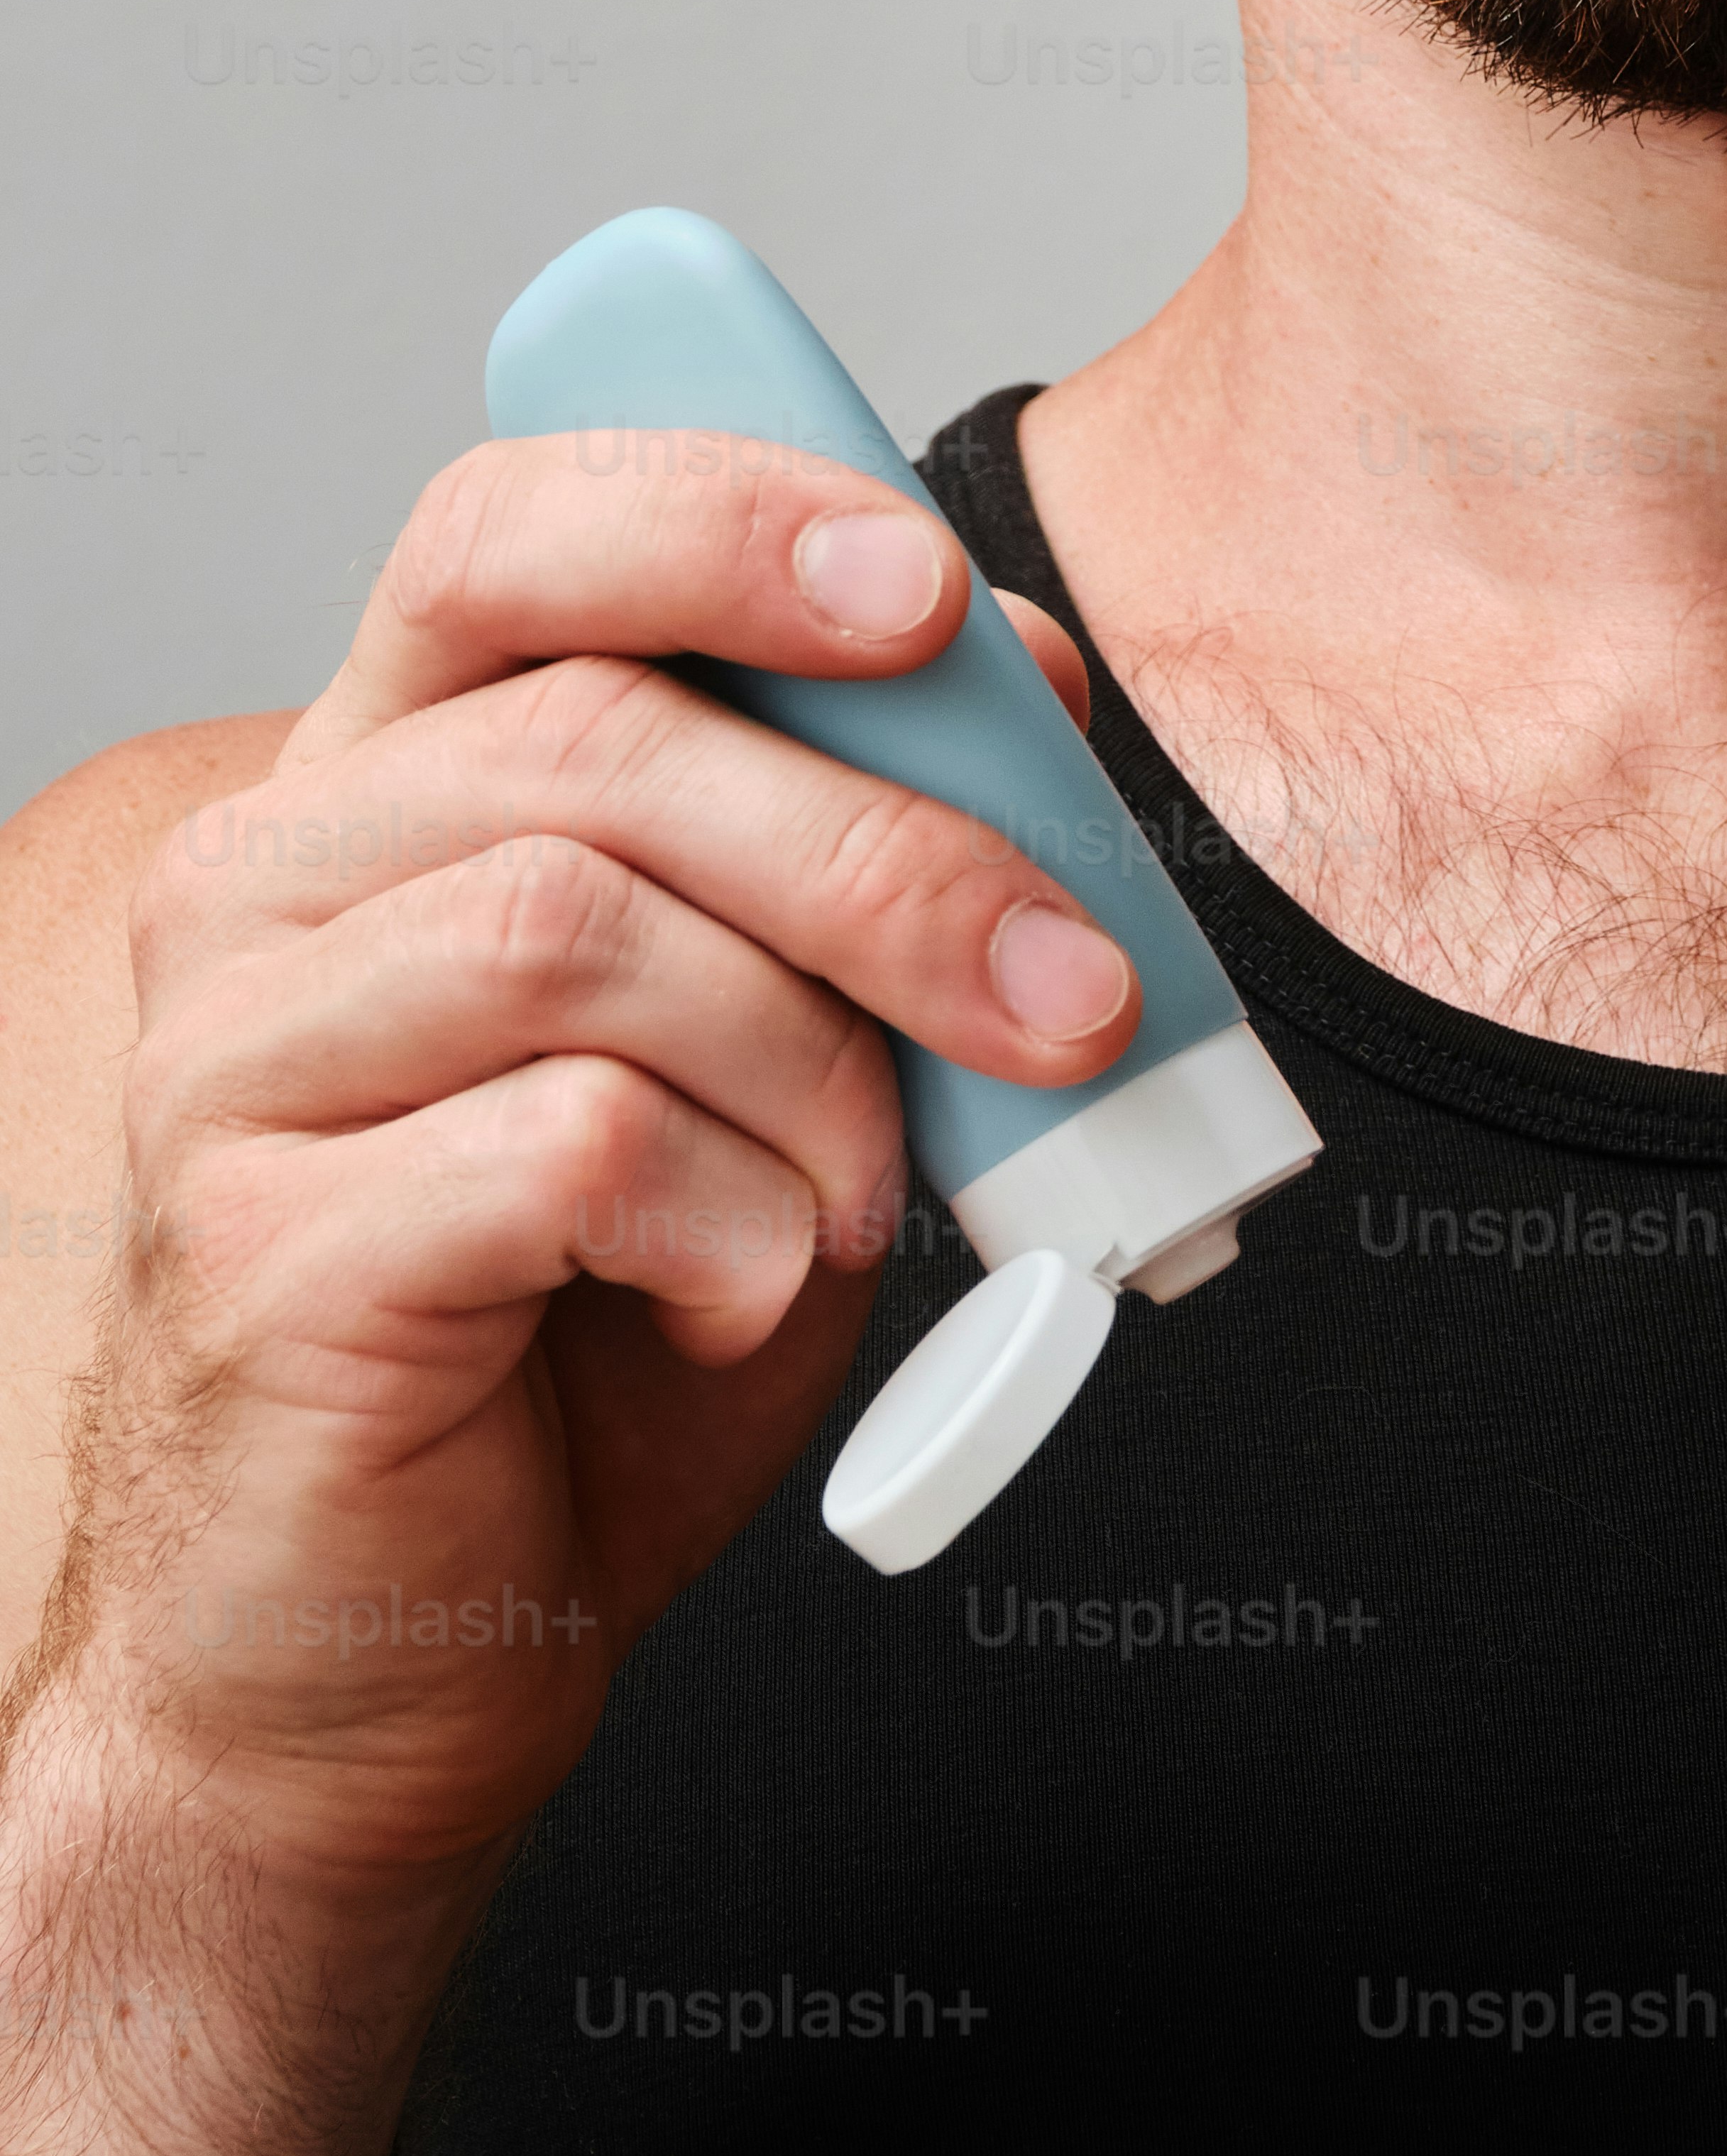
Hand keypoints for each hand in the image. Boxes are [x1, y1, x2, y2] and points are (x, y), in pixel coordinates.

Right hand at [36, 431, 1139, 1894]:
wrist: (406, 1638)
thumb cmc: (588, 1324)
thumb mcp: (769, 1042)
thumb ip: (852, 853)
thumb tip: (1026, 682)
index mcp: (385, 783)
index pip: (503, 534)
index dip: (717, 517)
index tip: (923, 588)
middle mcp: (266, 883)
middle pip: (601, 740)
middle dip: (890, 857)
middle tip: (1066, 993)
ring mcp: (230, 1063)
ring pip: (582, 934)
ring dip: (811, 1069)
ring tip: (858, 1199)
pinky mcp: (260, 1250)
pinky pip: (565, 1146)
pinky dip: (730, 1223)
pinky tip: (739, 1293)